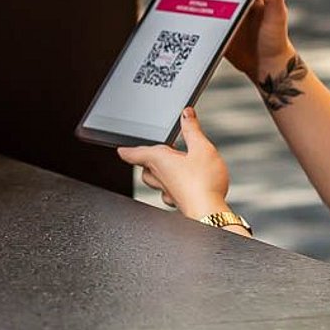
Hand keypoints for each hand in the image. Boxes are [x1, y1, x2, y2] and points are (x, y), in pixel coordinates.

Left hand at [116, 107, 232, 220]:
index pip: (136, 154)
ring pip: (156, 181)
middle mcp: (160, 177)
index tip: (120, 150)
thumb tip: (186, 115)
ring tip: (169, 166)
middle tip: (151, 153)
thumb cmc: (203, 183)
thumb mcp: (202, 149)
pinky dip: (173, 185)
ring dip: (159, 173)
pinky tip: (184, 184)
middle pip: (145, 168)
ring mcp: (168, 192)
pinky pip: (169, 192)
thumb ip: (193, 130)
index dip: (127, 150)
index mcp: (159, 161)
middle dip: (147, 160)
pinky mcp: (179, 201)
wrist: (209, 214)